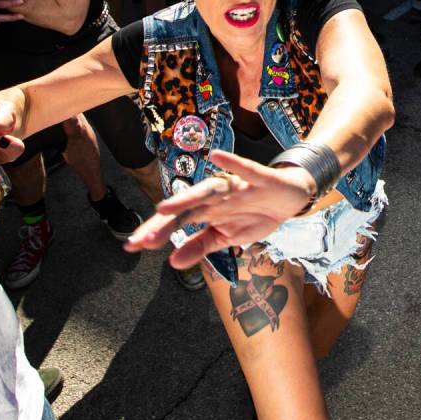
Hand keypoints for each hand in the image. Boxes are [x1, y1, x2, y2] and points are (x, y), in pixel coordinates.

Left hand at [124, 149, 314, 268]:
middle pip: (186, 208)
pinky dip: (231, 163)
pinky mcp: (257, 177)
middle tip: (141, 238)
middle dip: (164, 223)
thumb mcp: (226, 237)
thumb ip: (200, 247)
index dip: (155, 233)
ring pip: (208, 190)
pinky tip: (216, 156)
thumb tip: (172, 263)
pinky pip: (244, 169)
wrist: (289, 197)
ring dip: (187, 198)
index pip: (175, 223)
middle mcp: (215, 196)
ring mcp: (235, 186)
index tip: (131, 246)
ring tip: (165, 207)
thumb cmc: (254, 213)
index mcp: (206, 211)